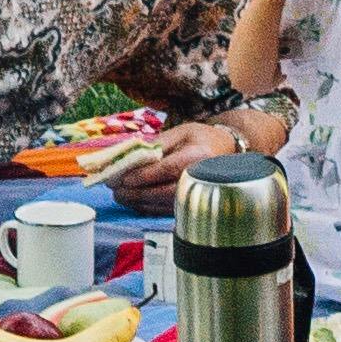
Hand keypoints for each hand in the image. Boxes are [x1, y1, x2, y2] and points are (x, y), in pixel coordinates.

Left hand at [118, 117, 263, 197]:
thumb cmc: (200, 138)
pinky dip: (147, 208)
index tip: (121, 178)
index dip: (142, 176)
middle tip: (114, 189)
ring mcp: (197, 193)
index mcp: (197, 155)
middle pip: (163, 191)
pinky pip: (166, 210)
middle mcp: (199, 177)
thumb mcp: (180, 131)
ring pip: (163, 205)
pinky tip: (134, 202)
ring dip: (138, 202)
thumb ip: (156, 144)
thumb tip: (129, 156)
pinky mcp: (191, 203)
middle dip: (135, 193)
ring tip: (120, 196)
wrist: (226, 151)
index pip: (166, 169)